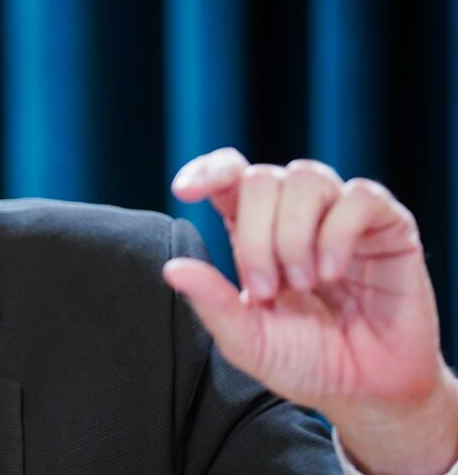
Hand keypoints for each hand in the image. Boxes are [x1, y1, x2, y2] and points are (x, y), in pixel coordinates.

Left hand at [164, 147, 457, 474]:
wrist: (368, 391)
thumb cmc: (305, 360)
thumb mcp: (249, 340)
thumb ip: (213, 304)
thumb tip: (172, 269)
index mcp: (255, 229)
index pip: (230, 173)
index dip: (207, 170)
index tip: (183, 192)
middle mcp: (296, 213)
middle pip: (261, 179)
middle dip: (256, 237)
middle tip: (268, 290)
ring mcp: (342, 214)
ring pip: (306, 178)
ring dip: (293, 234)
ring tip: (305, 283)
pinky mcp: (389, 226)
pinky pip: (360, 197)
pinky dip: (338, 232)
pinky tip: (332, 273)